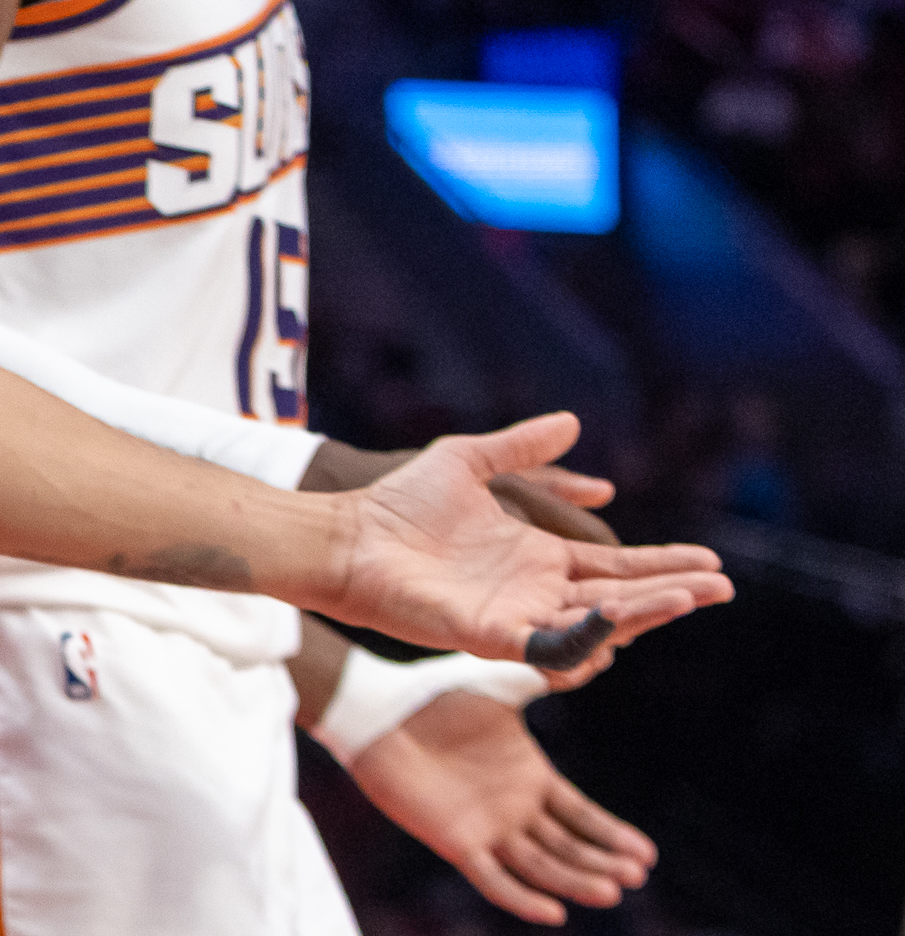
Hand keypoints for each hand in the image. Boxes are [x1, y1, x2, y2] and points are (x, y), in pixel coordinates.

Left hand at [325, 413, 729, 673]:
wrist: (347, 533)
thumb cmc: (399, 503)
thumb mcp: (468, 460)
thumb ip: (521, 447)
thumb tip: (572, 421)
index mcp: (537, 556)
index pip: (615, 565)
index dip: (661, 564)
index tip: (711, 560)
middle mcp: (536, 591)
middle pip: (620, 597)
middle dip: (671, 592)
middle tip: (721, 587)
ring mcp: (516, 616)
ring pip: (595, 624)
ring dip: (643, 614)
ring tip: (686, 599)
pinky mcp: (489, 634)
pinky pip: (547, 646)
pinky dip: (583, 637)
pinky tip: (616, 619)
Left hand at [347, 689, 653, 925]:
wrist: (379, 710)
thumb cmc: (433, 694)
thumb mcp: (499, 687)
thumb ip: (540, 678)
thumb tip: (585, 650)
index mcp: (529, 777)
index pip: (581, 815)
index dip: (612, 836)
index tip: (647, 855)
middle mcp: (514, 809)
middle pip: (567, 848)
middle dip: (602, 863)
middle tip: (635, 875)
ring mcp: (487, 828)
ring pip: (540, 867)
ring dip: (575, 883)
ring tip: (611, 892)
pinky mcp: (456, 842)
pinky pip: (493, 879)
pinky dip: (521, 899)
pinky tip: (553, 915)